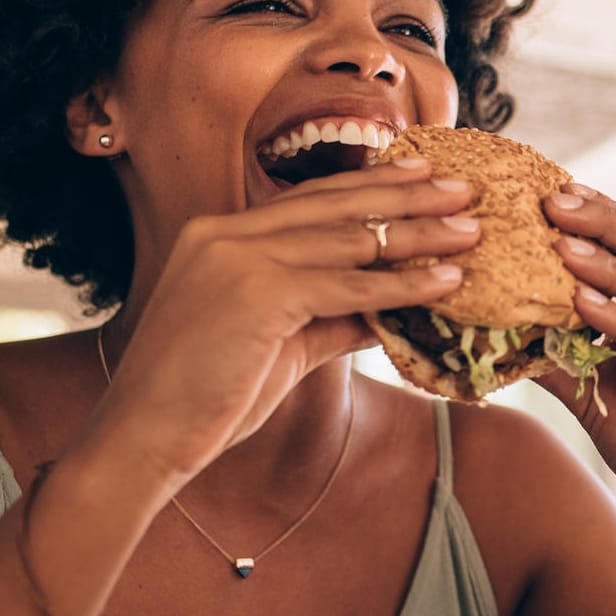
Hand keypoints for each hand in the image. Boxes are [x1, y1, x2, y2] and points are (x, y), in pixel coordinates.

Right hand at [97, 161, 481, 482]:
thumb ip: (332, 316)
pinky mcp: (256, 293)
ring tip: (471, 232)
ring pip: (350, 239)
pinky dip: (402, 284)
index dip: (371, 186)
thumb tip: (392, 310)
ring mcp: (237, 258)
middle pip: (336, 205)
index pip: (311, 199)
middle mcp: (226, 233)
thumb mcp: (281, 344)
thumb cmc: (207, 398)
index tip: (422, 176)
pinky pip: (348, 285)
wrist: (145, 438)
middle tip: (463, 188)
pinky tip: (445, 281)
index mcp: (220, 234)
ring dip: (419, 235)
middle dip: (407, 194)